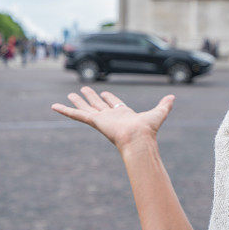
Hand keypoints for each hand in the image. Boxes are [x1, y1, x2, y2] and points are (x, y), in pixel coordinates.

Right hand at [51, 86, 174, 150]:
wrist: (139, 140)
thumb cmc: (148, 130)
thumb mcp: (158, 113)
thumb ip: (165, 105)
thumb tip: (173, 97)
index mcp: (123, 114)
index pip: (114, 104)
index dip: (109, 98)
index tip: (104, 92)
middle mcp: (110, 116)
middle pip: (98, 104)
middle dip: (91, 97)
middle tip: (83, 90)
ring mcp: (101, 119)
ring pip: (86, 107)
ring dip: (78, 101)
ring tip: (70, 93)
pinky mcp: (94, 121)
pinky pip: (76, 114)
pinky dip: (65, 110)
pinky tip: (54, 106)